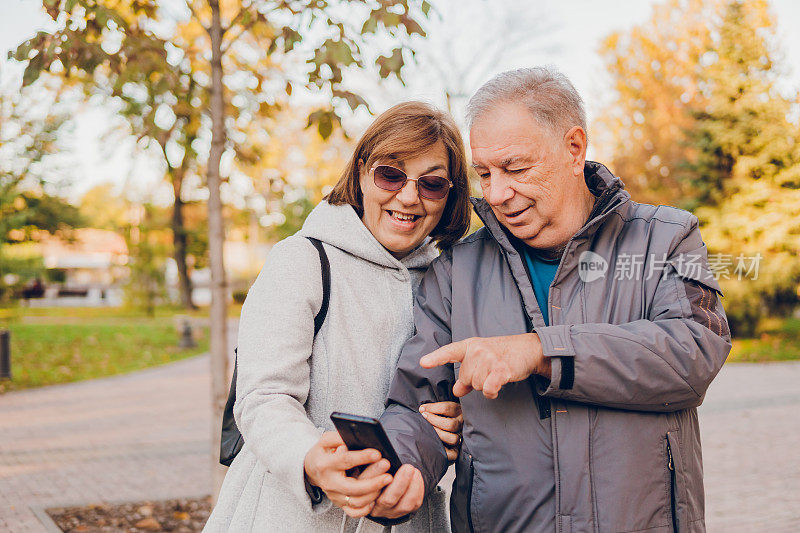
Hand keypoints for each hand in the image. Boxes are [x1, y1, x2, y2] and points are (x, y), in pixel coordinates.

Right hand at [304, 432, 392, 515]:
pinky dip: (366, 509)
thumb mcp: (326, 440)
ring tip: (385, 484)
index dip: (362, 457)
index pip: (346, 461)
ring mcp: (334, 495)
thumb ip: (339, 436)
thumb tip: (355, 435)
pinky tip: (375, 499)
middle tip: (388, 476)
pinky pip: (353, 512)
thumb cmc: (322, 453)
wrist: (311, 468)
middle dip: (373, 483)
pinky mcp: (339, 504)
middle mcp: (330, 482)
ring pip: (355, 501)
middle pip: (352, 487)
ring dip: (373, 494)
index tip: (377, 454)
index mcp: (326, 464)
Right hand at [369, 464, 424, 518]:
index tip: (385, 463)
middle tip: (407, 468)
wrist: (383, 490)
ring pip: (404, 505)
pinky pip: (414, 504)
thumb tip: (378, 458)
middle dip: (400, 483)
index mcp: (364, 496)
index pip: (367, 487)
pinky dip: (418, 490)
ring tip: (415, 471)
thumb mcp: (369, 471)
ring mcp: (390, 512)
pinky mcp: (404, 512)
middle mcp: (377, 508)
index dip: (375, 474)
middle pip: (387, 500)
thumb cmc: (375, 478)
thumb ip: (373, 467)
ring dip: (413, 487)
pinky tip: (417, 477)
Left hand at [419, 401, 462, 460]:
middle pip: (451, 424)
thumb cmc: (438, 418)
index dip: (433, 408)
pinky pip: (452, 454)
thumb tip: (422, 409)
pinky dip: (443, 450)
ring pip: (453, 439)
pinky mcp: (456, 450)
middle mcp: (461, 424)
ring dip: (438, 434)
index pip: (448, 408)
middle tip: (424, 417)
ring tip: (428, 431)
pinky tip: (434, 444)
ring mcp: (460, 437)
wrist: (443, 434)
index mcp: (458, 412)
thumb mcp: (440, 409)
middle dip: (434, 420)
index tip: (422, 409)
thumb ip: (435, 408)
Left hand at [420, 334, 550, 398]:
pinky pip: (488, 389)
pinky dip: (492, 392)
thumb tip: (456, 391)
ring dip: (486, 385)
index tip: (423, 363)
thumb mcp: (481, 360)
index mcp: (470, 345)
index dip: (435, 358)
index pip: (449, 352)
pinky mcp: (501, 369)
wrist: (527, 349)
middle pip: (465, 378)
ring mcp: (489, 359)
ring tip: (496, 374)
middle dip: (476, 380)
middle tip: (489, 371)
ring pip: (476, 385)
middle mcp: (477, 350)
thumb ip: (466, 375)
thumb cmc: (502, 354)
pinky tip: (497, 386)